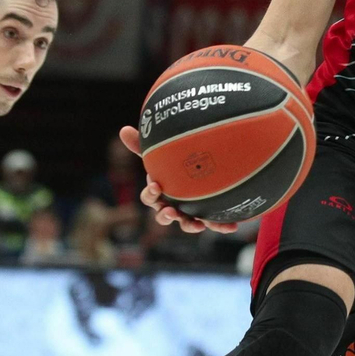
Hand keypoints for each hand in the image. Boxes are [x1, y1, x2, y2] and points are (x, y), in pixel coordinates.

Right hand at [118, 125, 237, 234]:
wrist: (200, 168)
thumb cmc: (173, 163)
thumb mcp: (159, 153)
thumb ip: (142, 145)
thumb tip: (123, 129)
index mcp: (159, 193)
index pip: (149, 197)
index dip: (150, 194)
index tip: (155, 186)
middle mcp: (172, 205)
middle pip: (163, 216)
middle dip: (165, 216)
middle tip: (171, 212)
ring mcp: (189, 212)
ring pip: (186, 224)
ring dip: (190, 226)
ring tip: (197, 225)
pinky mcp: (207, 215)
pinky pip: (213, 223)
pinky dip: (221, 225)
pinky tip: (231, 226)